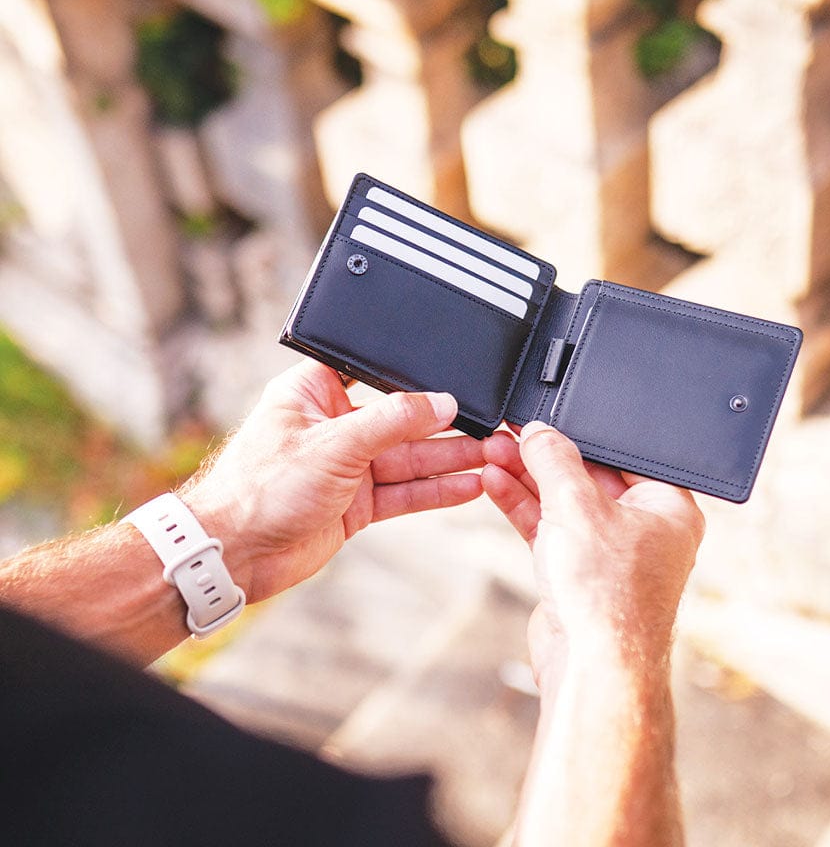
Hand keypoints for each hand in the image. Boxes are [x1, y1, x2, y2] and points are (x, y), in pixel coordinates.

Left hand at [180, 360, 503, 603]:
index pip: (376, 374)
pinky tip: (469, 486)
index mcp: (316, 392)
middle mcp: (335, 426)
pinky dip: (435, 491)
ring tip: (494, 455)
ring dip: (449, 459)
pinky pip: (404, 492)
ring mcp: (347, 466)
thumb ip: (392, 422)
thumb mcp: (333, 443)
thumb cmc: (257, 489)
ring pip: (409, 458)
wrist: (234, 555)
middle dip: (445, 426)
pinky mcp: (356, 502)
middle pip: (402, 420)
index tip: (457, 380)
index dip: (415, 378)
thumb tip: (440, 403)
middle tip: (490, 426)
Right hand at [482, 422, 703, 691]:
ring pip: (563, 502)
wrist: (591, 668)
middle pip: (588, 475)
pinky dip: (522, 507)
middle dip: (544, 455)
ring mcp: (607, 552)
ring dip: (526, 477)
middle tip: (511, 431)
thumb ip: (554, 460)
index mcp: (667, 507)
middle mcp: (642, 528)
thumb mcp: (577, 506)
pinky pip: (549, 528)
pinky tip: (495, 482)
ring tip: (492, 449)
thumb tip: (538, 432)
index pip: (621, 454)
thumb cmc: (609, 596)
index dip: (582, 432)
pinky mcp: (577, 572)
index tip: (548, 417)